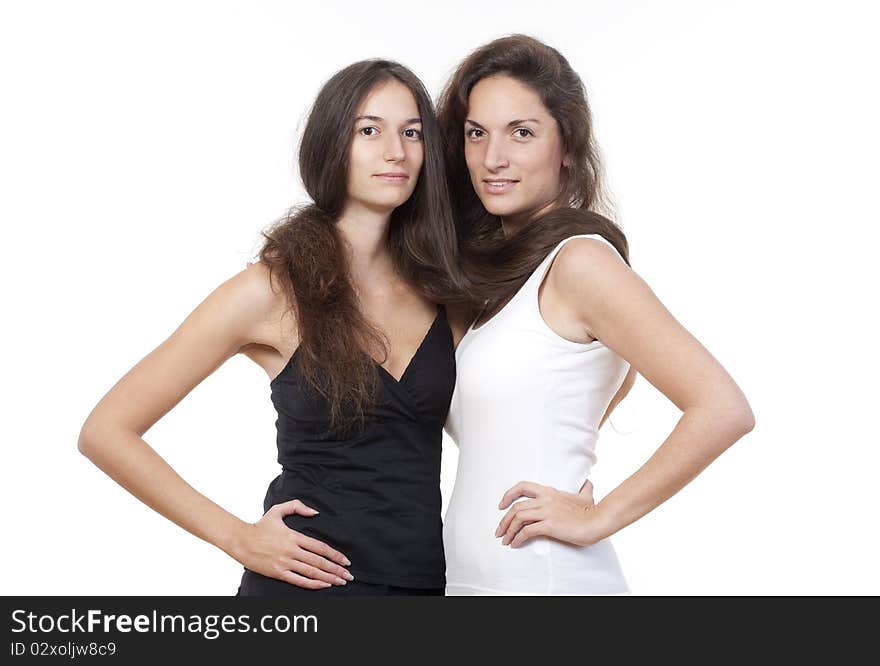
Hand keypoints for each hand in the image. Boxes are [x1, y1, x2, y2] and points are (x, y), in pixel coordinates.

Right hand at [233, 499, 353, 588]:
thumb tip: (314, 512)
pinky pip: (298, 580)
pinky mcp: (278, 573)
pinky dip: (313, 584)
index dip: (335, 555)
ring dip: (328, 578)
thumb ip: (297, 506)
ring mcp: (285, 563)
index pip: (320, 547)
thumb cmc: (259, 526)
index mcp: (294, 536)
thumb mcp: (277, 510)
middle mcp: (292, 550)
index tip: (346, 560)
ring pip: (311, 572)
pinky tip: (323, 585)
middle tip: (348, 576)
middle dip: (336, 569)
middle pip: (319, 562)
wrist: (240, 540)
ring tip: (340, 582)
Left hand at [495, 479, 604, 547]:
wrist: (598, 521)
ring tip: (505, 540)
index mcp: (549, 492)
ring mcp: (546, 512)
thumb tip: (587, 483)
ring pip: (518, 518)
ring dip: (508, 530)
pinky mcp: (549, 525)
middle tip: (500, 531)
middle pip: (516, 507)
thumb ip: (584, 489)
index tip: (501, 505)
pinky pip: (527, 531)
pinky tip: (515, 544)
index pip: (522, 486)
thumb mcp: (586, 496)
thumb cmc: (592, 512)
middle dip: (504, 520)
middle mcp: (545, 499)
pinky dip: (518, 538)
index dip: (508, 495)